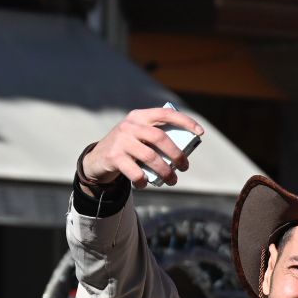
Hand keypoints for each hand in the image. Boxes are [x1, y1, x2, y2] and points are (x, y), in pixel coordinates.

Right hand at [79, 107, 203, 189]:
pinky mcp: (113, 157)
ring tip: (172, 181)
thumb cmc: (128, 148)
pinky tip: (146, 184)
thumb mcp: (140, 137)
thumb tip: (184, 153)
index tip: (200, 133)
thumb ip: (157, 138)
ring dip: (165, 172)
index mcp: (139, 116)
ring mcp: (120, 140)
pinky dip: (144, 181)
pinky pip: (136, 172)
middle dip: (177, 154)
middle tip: (184, 167)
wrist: (97, 158)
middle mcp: (129, 126)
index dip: (185, 121)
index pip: (165, 113)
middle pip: (160, 138)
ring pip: (151, 157)